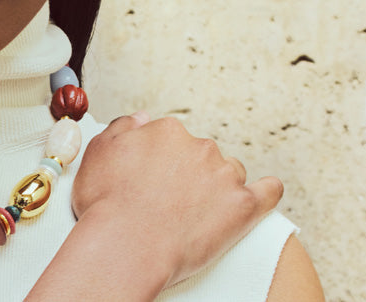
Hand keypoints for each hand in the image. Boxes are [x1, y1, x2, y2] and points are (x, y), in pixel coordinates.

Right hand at [69, 112, 284, 288]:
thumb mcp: (97, 153)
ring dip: (219, 186)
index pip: (173, 139)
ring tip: (198, 213)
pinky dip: (266, 192)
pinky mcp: (244, 205)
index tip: (154, 181)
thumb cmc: (106, 206)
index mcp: (166, 132)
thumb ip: (122, 128)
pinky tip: (258, 196)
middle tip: (171, 202)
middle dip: (190, 174)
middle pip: (202, 154)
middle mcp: (199, 146)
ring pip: (231, 172)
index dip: (162, 162)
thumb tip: (142, 119)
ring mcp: (225, 175)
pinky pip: (269, 191)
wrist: (126, 246)